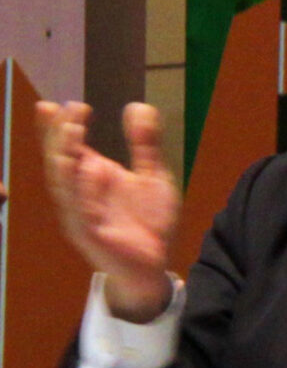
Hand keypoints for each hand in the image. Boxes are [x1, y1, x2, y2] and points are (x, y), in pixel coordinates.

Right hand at [36, 101, 178, 322]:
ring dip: (65, 157)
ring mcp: (81, 214)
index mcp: (91, 177)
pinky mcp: (91, 234)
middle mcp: (80, 193)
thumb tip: (138, 106)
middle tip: (69, 108)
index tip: (51, 103)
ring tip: (73, 130)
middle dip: (61, 134)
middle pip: (60, 160)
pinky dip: (84, 190)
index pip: (67, 147)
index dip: (57, 127)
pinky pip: (82, 211)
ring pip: (64, 184)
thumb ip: (145, 144)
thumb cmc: (147, 221)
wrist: (154, 264)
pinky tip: (90, 169)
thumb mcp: (152, 176)